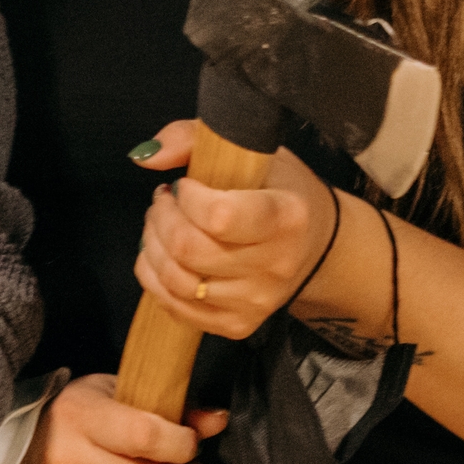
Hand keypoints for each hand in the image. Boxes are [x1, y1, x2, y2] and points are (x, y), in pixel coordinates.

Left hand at [132, 122, 340, 340]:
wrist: (316, 246)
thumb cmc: (280, 190)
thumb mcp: (253, 151)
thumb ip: (194, 138)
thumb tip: (146, 157)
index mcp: (286, 217)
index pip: (218, 216)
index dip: (187, 198)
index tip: (187, 184)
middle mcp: (275, 265)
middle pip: (189, 250)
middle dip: (161, 218)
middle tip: (164, 201)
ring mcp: (256, 301)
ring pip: (175, 281)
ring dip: (152, 246)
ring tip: (160, 224)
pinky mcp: (237, 325)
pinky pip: (175, 308)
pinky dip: (154, 277)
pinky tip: (161, 254)